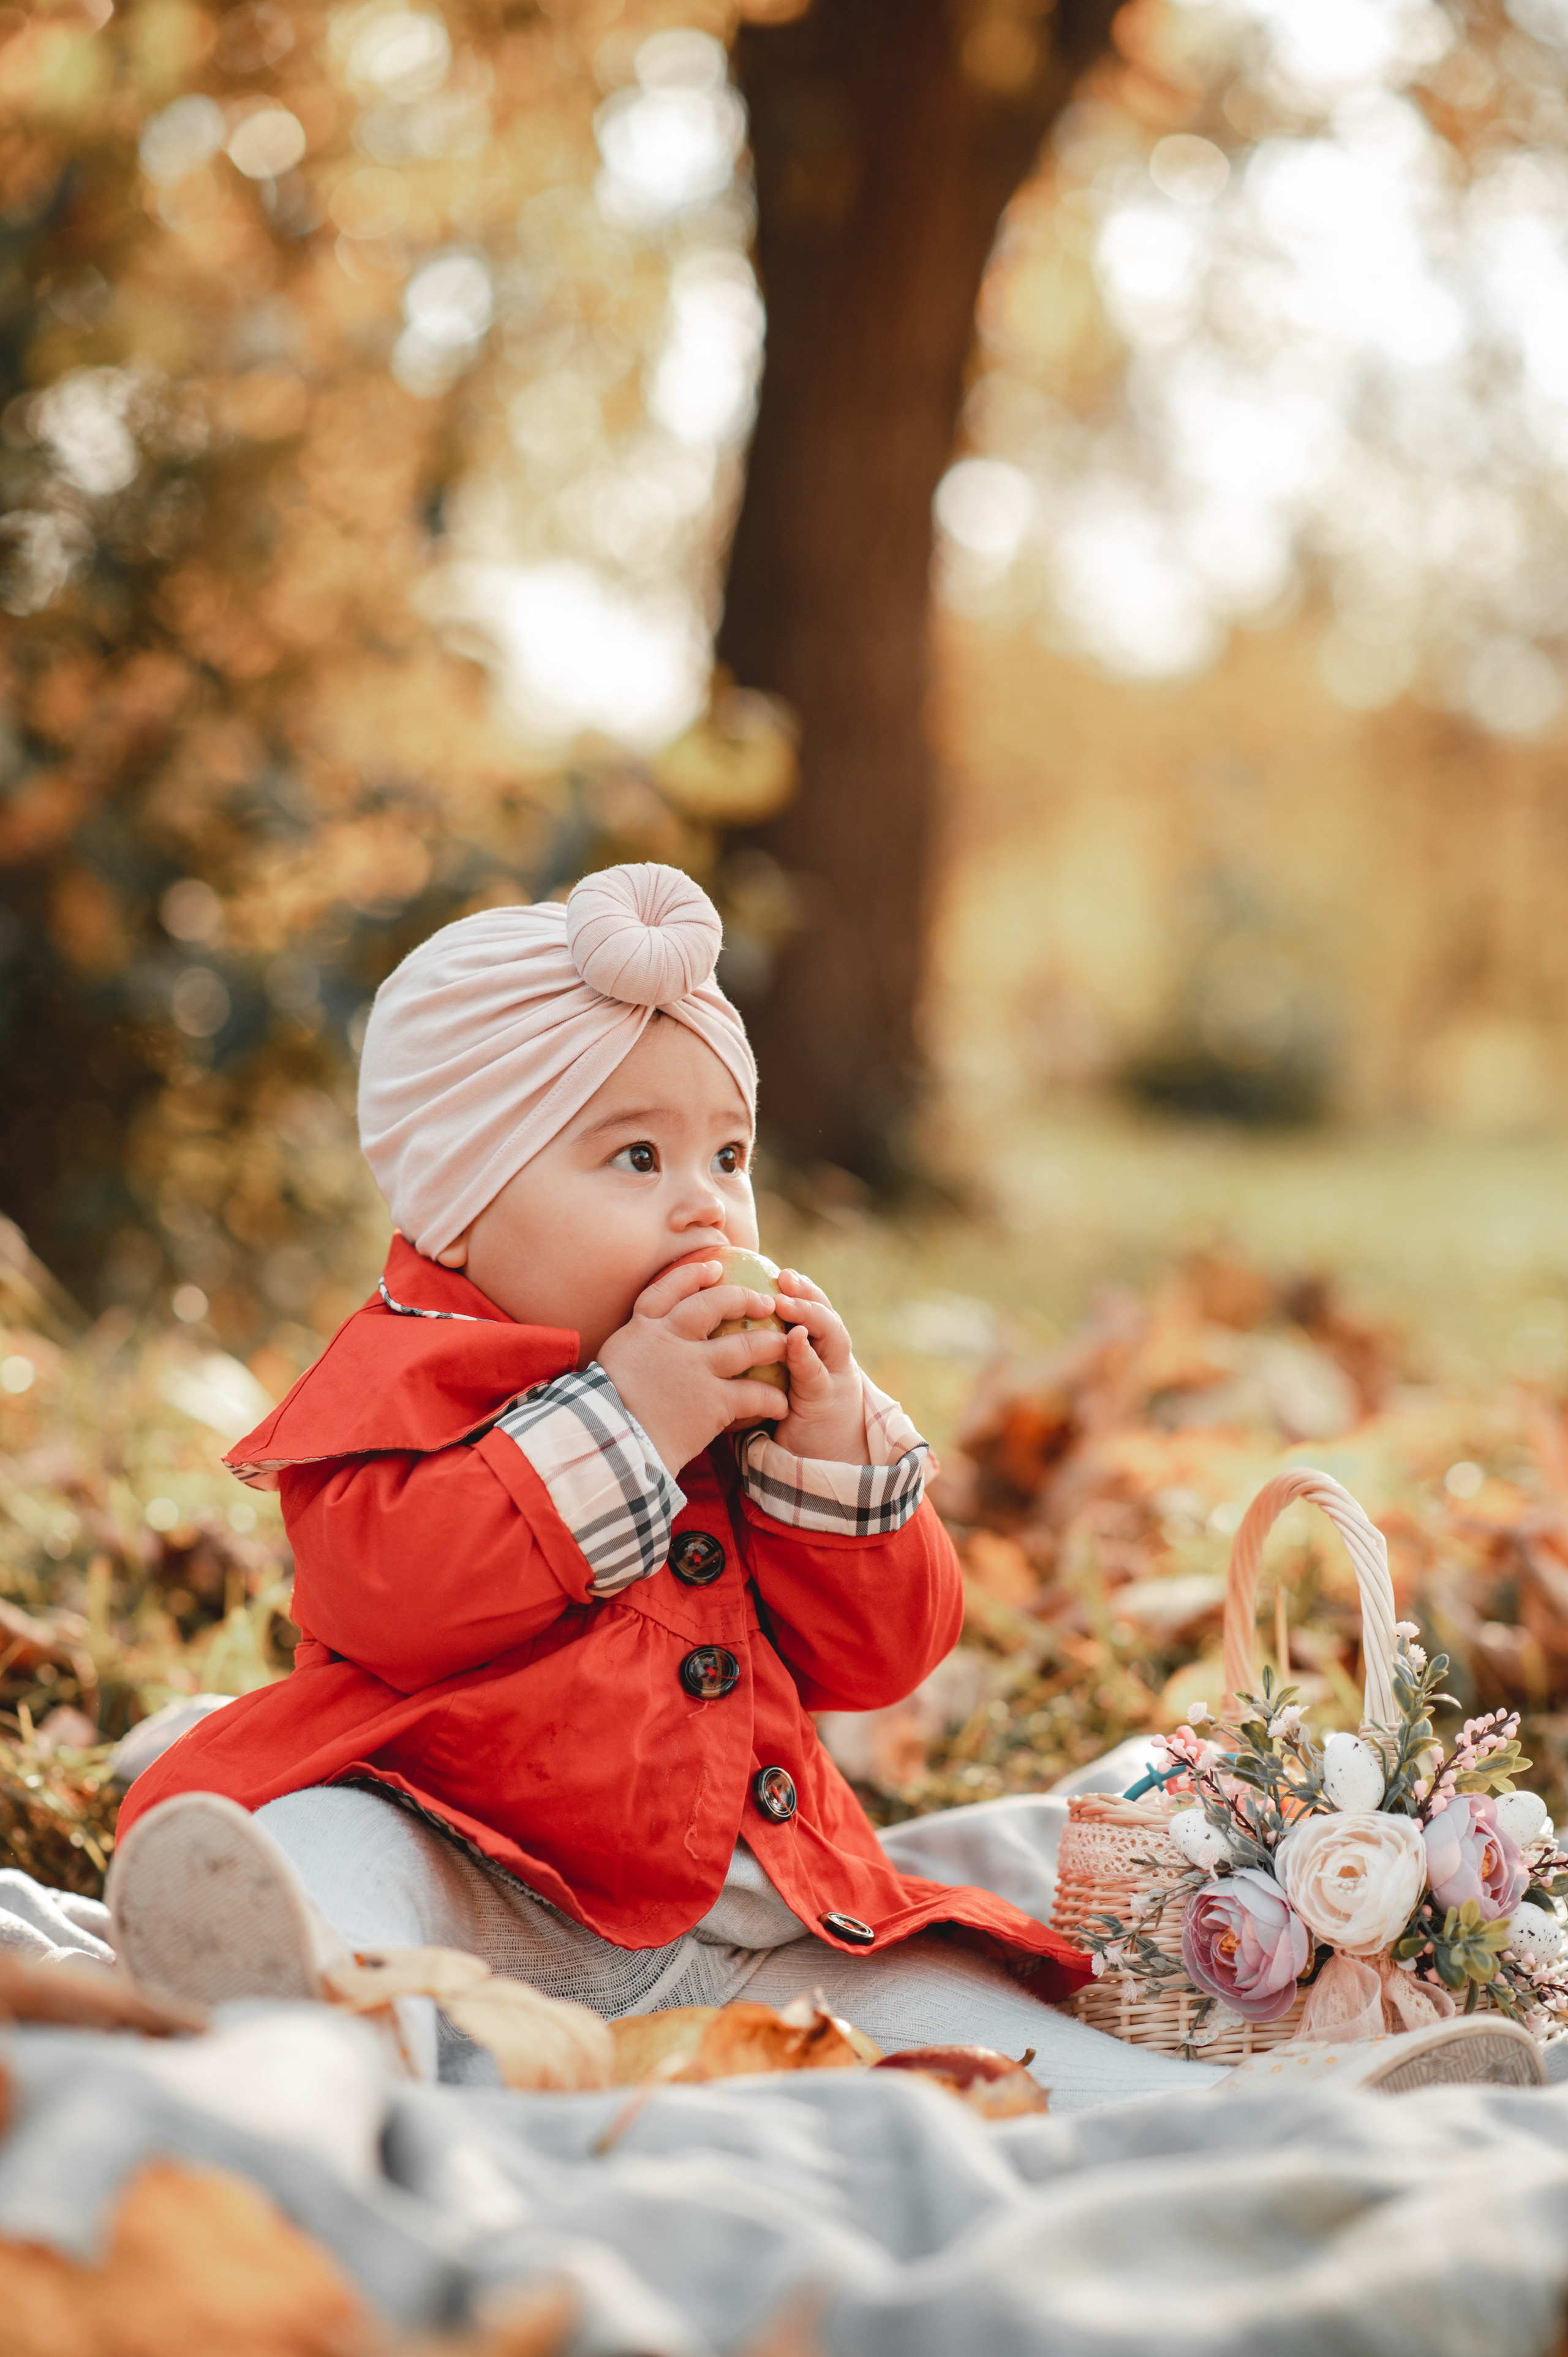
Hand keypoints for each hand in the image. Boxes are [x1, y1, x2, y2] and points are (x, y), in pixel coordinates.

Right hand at [596, 1259, 786, 1476]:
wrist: (607, 1443)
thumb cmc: (601, 1413)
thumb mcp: (612, 1366)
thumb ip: (635, 1352)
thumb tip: (643, 1354)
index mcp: (641, 1329)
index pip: (668, 1290)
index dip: (694, 1275)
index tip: (715, 1268)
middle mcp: (671, 1340)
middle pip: (714, 1305)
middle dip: (743, 1299)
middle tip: (764, 1303)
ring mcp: (695, 1367)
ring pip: (745, 1346)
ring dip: (771, 1345)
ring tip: (786, 1346)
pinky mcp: (714, 1400)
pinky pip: (754, 1393)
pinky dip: (772, 1399)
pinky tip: (781, 1405)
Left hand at [766, 1270, 867, 1463]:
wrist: (824, 1461)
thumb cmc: (790, 1416)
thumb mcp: (775, 1381)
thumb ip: (759, 1356)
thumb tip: (711, 1328)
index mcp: (817, 1347)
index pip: (808, 1308)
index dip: (797, 1287)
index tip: (775, 1269)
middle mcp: (830, 1355)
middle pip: (823, 1313)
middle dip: (807, 1293)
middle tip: (784, 1277)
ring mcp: (833, 1376)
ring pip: (831, 1336)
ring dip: (810, 1315)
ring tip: (787, 1303)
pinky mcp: (826, 1401)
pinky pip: (816, 1375)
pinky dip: (806, 1355)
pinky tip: (793, 1340)